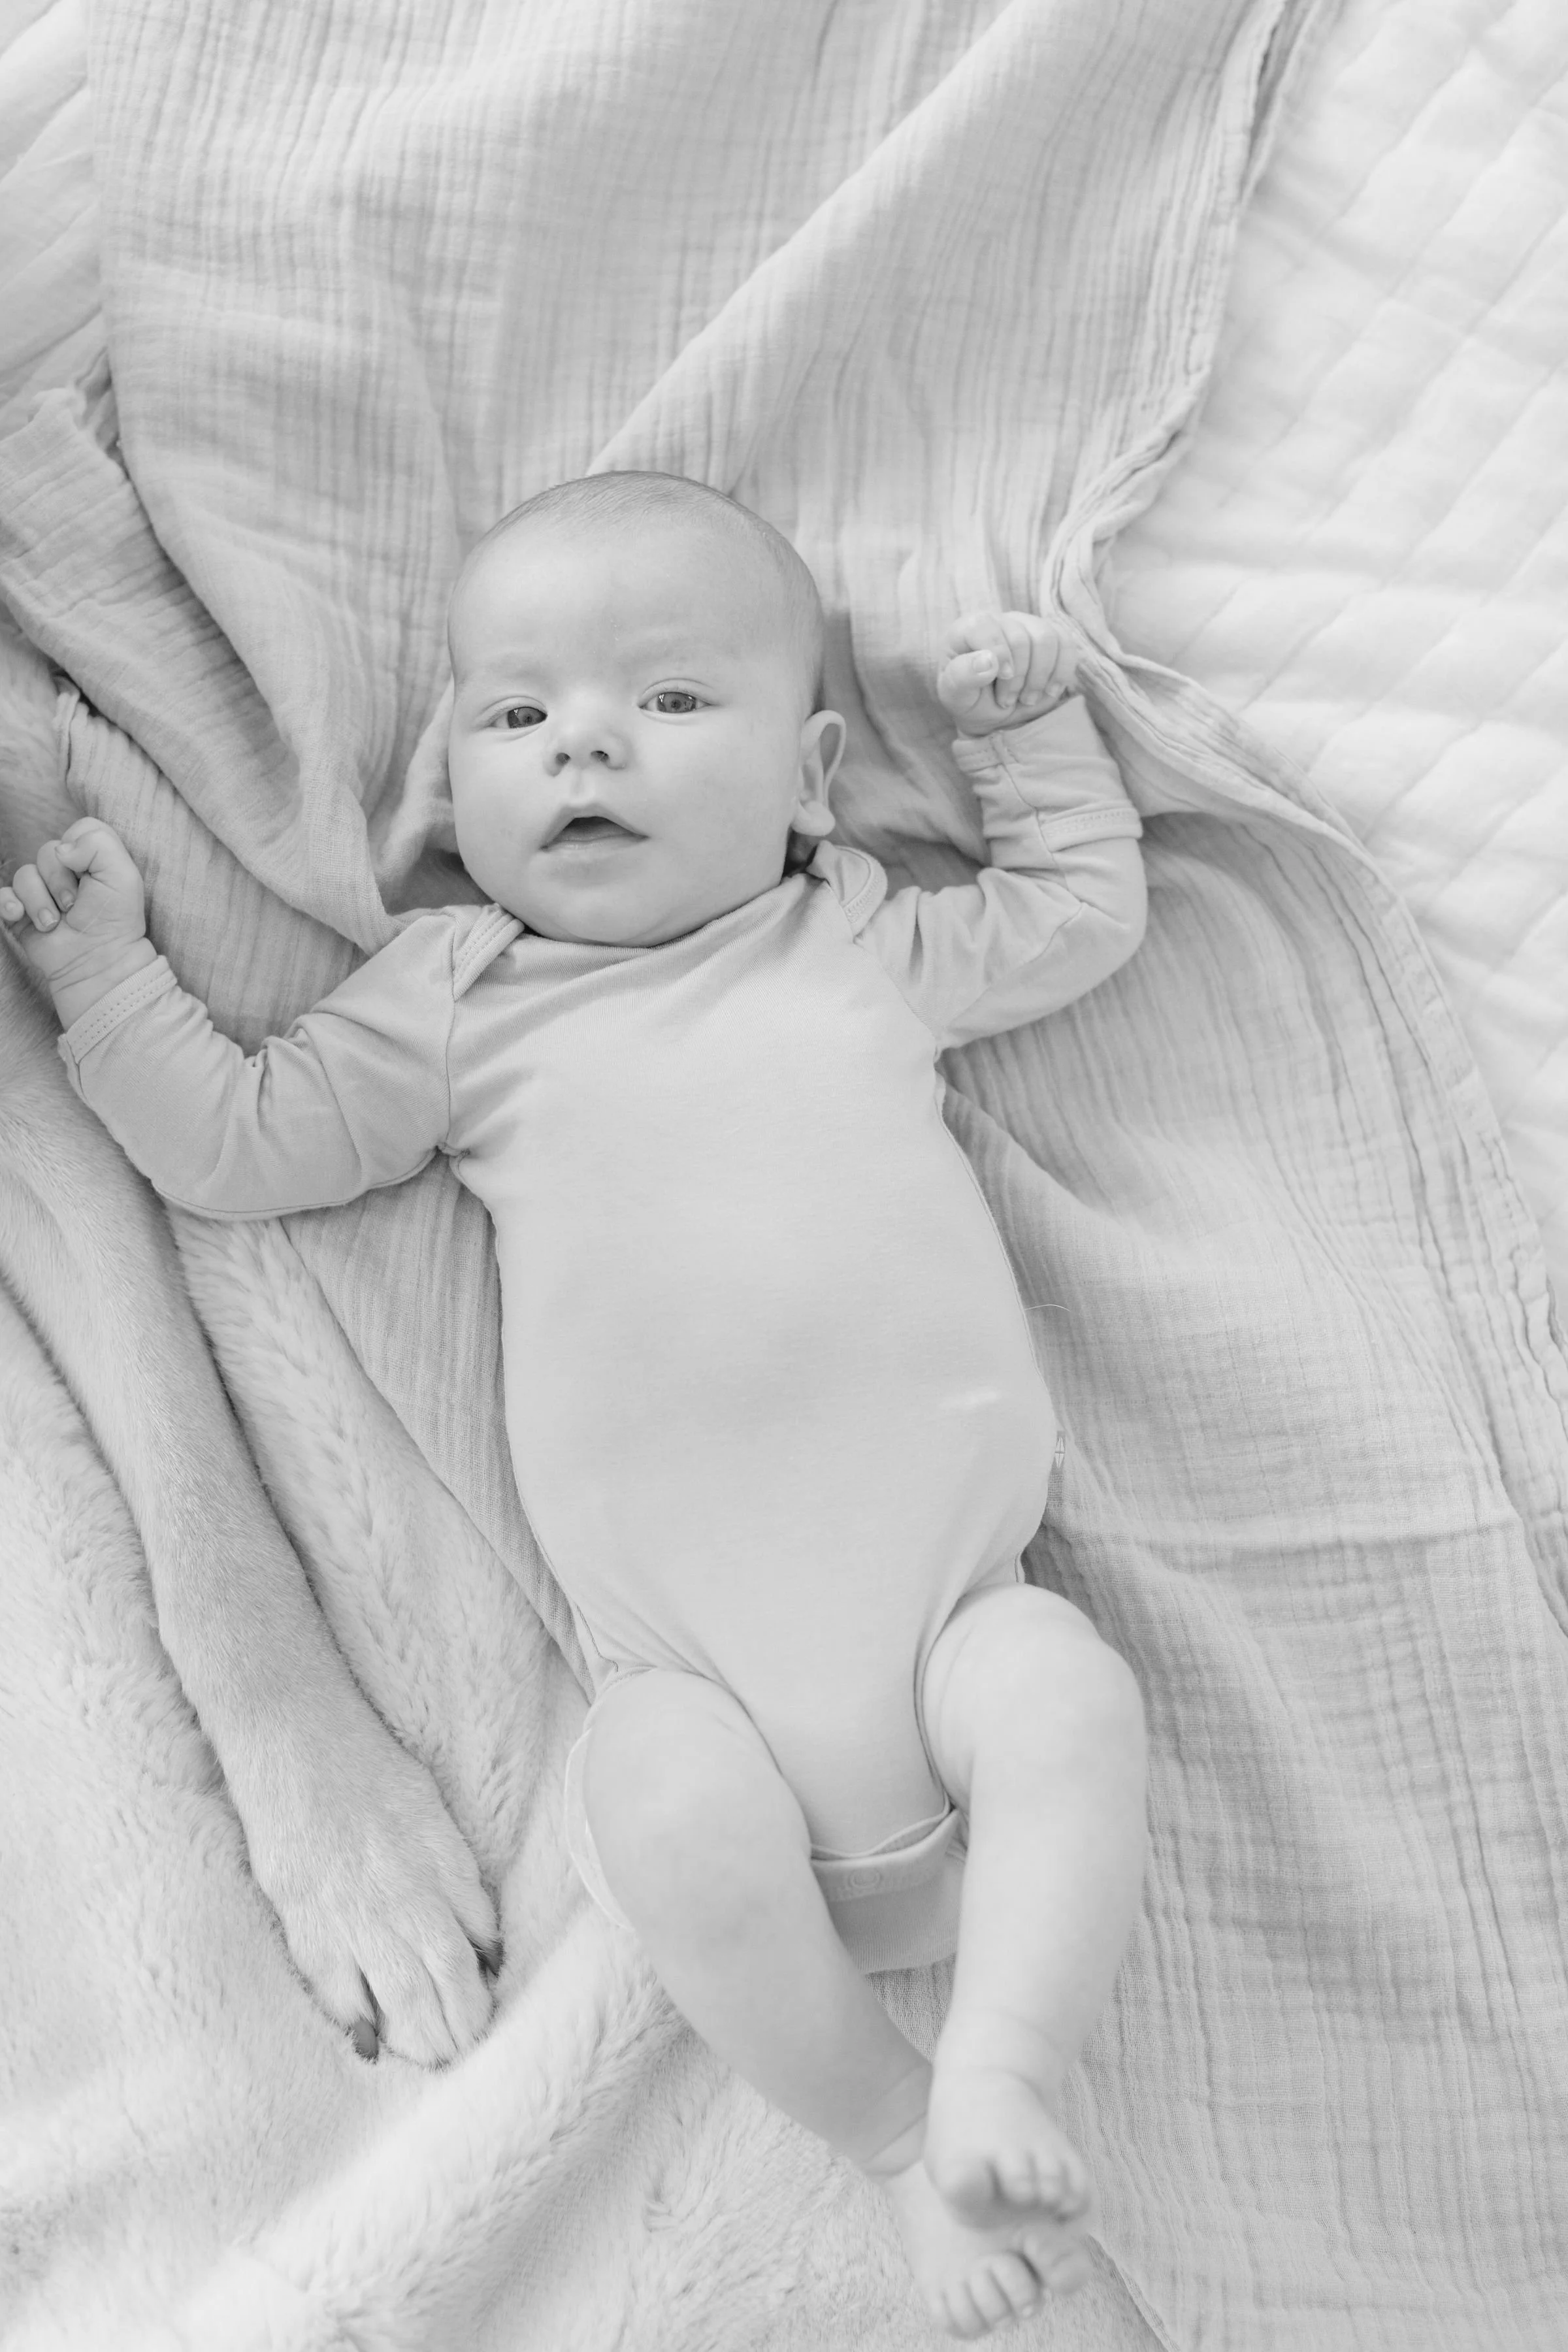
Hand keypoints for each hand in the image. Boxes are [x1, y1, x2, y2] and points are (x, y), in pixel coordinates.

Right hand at [2, 818, 152, 1009]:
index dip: (81, 850)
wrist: (97, 963)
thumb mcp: (123, 876)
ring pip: (24, 875)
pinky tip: (20, 916)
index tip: (91, 876)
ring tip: (54, 924)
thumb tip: (61, 849)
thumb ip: (98, 843)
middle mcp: (67, 872)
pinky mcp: (22, 913)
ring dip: (39, 902)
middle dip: (60, 882)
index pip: (78, 829)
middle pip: (47, 852)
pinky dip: (8, 904)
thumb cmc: (115, 921)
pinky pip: (3, 895)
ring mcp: (43, 892)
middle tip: (74, 907)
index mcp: (93, 859)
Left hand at [936, 610, 1076, 736]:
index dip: (998, 654)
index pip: (985, 626)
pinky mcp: (1051, 638)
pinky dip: (1061, 672)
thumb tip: (988, 662)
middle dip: (1018, 677)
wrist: (991, 711)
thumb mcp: (956, 695)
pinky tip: (1049, 691)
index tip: (1000, 680)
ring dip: (1040, 677)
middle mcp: (1001, 620)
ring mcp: (1028, 626)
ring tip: (1027, 699)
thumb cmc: (969, 699)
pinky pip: (1066, 645)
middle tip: (1008, 701)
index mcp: (970, 628)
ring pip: (1047, 640)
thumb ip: (962, 677)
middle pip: (1021, 639)